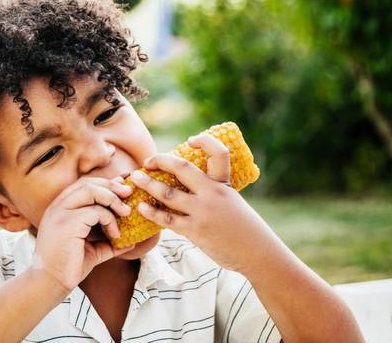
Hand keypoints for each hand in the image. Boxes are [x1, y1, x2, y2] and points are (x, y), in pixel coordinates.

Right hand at [31, 176, 135, 291]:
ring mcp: (60, 213)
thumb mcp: (93, 249)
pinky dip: (110, 220)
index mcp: (60, 208)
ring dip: (113, 199)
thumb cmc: (69, 267)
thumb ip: (108, 242)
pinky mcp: (67, 224)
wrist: (51, 283)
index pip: (83, 184)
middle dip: (111, 186)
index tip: (123, 189)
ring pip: (91, 191)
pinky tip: (115, 234)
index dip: (105, 183)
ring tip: (126, 213)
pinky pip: (95, 212)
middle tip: (129, 194)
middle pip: (87, 183)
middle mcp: (58, 206)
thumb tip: (132, 242)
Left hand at [128, 134, 280, 273]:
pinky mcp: (195, 230)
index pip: (219, 153)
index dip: (205, 142)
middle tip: (148, 161)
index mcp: (224, 184)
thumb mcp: (232, 203)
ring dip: (148, 184)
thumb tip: (191, 187)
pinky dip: (152, 212)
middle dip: (161, 161)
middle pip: (182, 169)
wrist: (256, 252)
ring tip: (135, 178)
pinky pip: (167, 218)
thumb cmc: (243, 228)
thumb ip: (213, 193)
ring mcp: (203, 212)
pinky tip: (141, 207)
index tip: (191, 139)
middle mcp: (213, 193)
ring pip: (168, 193)